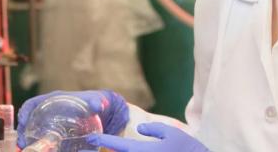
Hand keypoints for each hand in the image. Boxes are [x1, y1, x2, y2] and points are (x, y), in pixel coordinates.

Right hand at [16, 90, 128, 147]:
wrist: (103, 113)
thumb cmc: (95, 103)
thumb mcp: (96, 101)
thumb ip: (96, 102)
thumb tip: (97, 106)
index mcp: (52, 100)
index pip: (32, 103)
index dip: (24, 112)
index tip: (23, 122)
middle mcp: (48, 111)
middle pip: (28, 120)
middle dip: (22, 131)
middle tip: (23, 143)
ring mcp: (50, 123)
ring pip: (32, 131)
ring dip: (27, 140)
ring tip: (26, 149)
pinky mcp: (55, 133)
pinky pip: (43, 139)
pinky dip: (39, 146)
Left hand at [86, 122, 208, 151]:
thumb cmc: (187, 149)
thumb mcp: (171, 133)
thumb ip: (153, 129)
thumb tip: (140, 129)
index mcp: (142, 151)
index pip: (116, 144)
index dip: (102, 140)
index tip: (90, 137)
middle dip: (109, 150)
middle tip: (99, 144)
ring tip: (113, 147)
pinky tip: (130, 151)